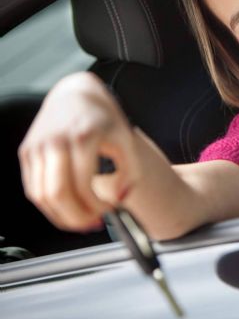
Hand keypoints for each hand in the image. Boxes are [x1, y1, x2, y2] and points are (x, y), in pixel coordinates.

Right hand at [19, 72, 139, 231]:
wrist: (75, 94)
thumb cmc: (101, 118)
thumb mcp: (126, 140)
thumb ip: (130, 171)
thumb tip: (120, 198)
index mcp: (83, 137)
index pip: (84, 184)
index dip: (96, 205)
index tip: (109, 210)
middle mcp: (56, 141)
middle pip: (58, 194)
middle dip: (76, 217)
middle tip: (92, 223)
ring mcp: (37, 146)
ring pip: (41, 195)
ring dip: (60, 216)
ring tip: (80, 219)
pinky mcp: (27, 152)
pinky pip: (33, 188)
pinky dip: (48, 205)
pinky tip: (66, 207)